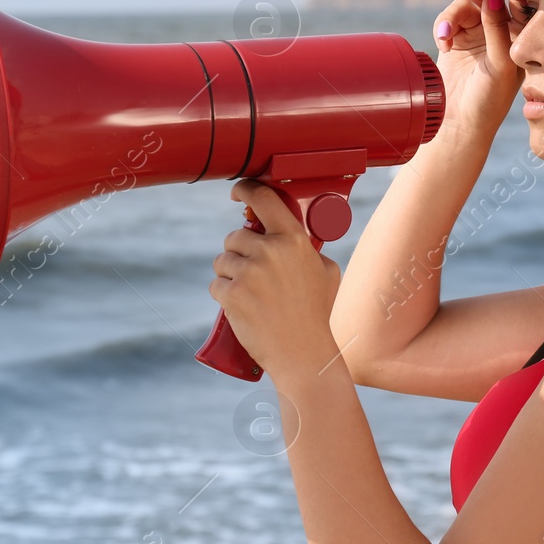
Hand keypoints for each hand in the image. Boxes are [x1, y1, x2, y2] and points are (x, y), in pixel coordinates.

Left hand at [208, 179, 344, 380]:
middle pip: (236, 236)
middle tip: (255, 275)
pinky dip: (225, 295)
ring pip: (223, 260)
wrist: (304, 353)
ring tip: (252, 294)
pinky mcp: (231, 294)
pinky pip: (217, 284)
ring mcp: (249, 273)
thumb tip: (291, 235)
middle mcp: (270, 251)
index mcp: (293, 240)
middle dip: (240, 252)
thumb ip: (307, 249)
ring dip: (231, 274)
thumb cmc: (317, 314)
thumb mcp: (326, 271)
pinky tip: (243, 308)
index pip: (264, 199)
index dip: (246, 189)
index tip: (238, 191)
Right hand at [432, 0, 524, 137]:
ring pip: (464, 6)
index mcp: (520, 36)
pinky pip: (448, 19)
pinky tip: (444, 43)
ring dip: (452, 17)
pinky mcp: (456, 39)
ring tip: (445, 37)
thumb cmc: (489, 100)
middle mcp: (501, 32)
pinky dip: (443, 26)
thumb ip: (497, 27)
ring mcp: (477, 35)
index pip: (517, 2)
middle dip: (472, 1)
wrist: (460, 124)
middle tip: (462, 12)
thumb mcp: (499, 62)